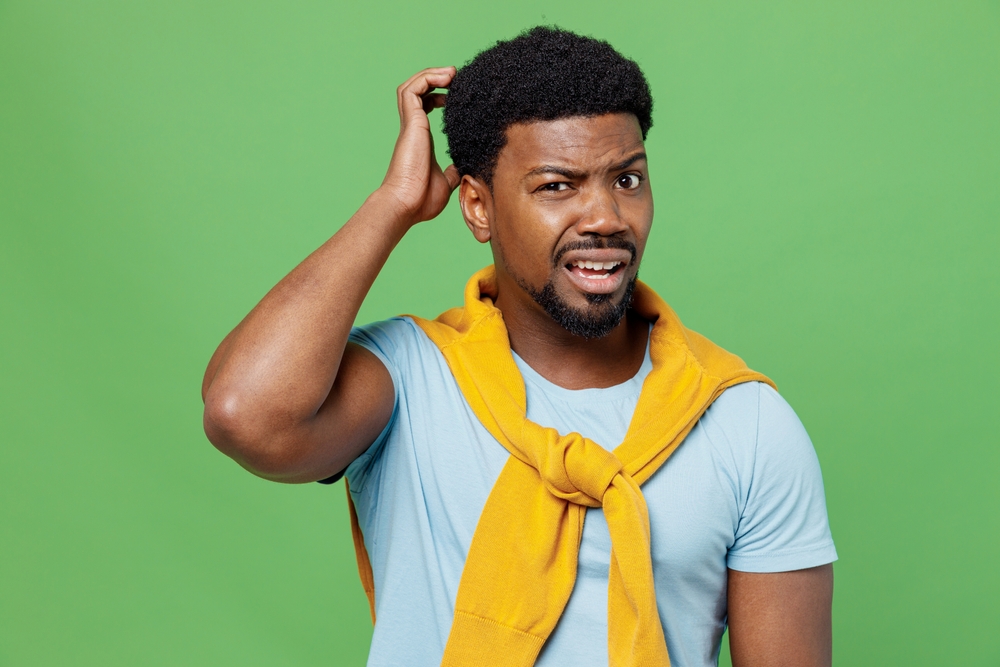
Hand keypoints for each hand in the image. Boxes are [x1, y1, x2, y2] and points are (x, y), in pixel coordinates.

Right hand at [379, 67, 460, 225]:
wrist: (405, 205)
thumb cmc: (420, 200)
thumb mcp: (445, 183)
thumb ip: (452, 173)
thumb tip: (463, 171)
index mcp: (420, 140)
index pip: (423, 108)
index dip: (438, 96)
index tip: (456, 97)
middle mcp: (413, 129)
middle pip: (416, 91)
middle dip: (434, 79)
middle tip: (456, 78)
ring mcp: (410, 125)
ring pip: (411, 86)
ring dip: (431, 74)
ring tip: (451, 73)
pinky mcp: (411, 123)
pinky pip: (413, 90)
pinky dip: (428, 78)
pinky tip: (446, 79)